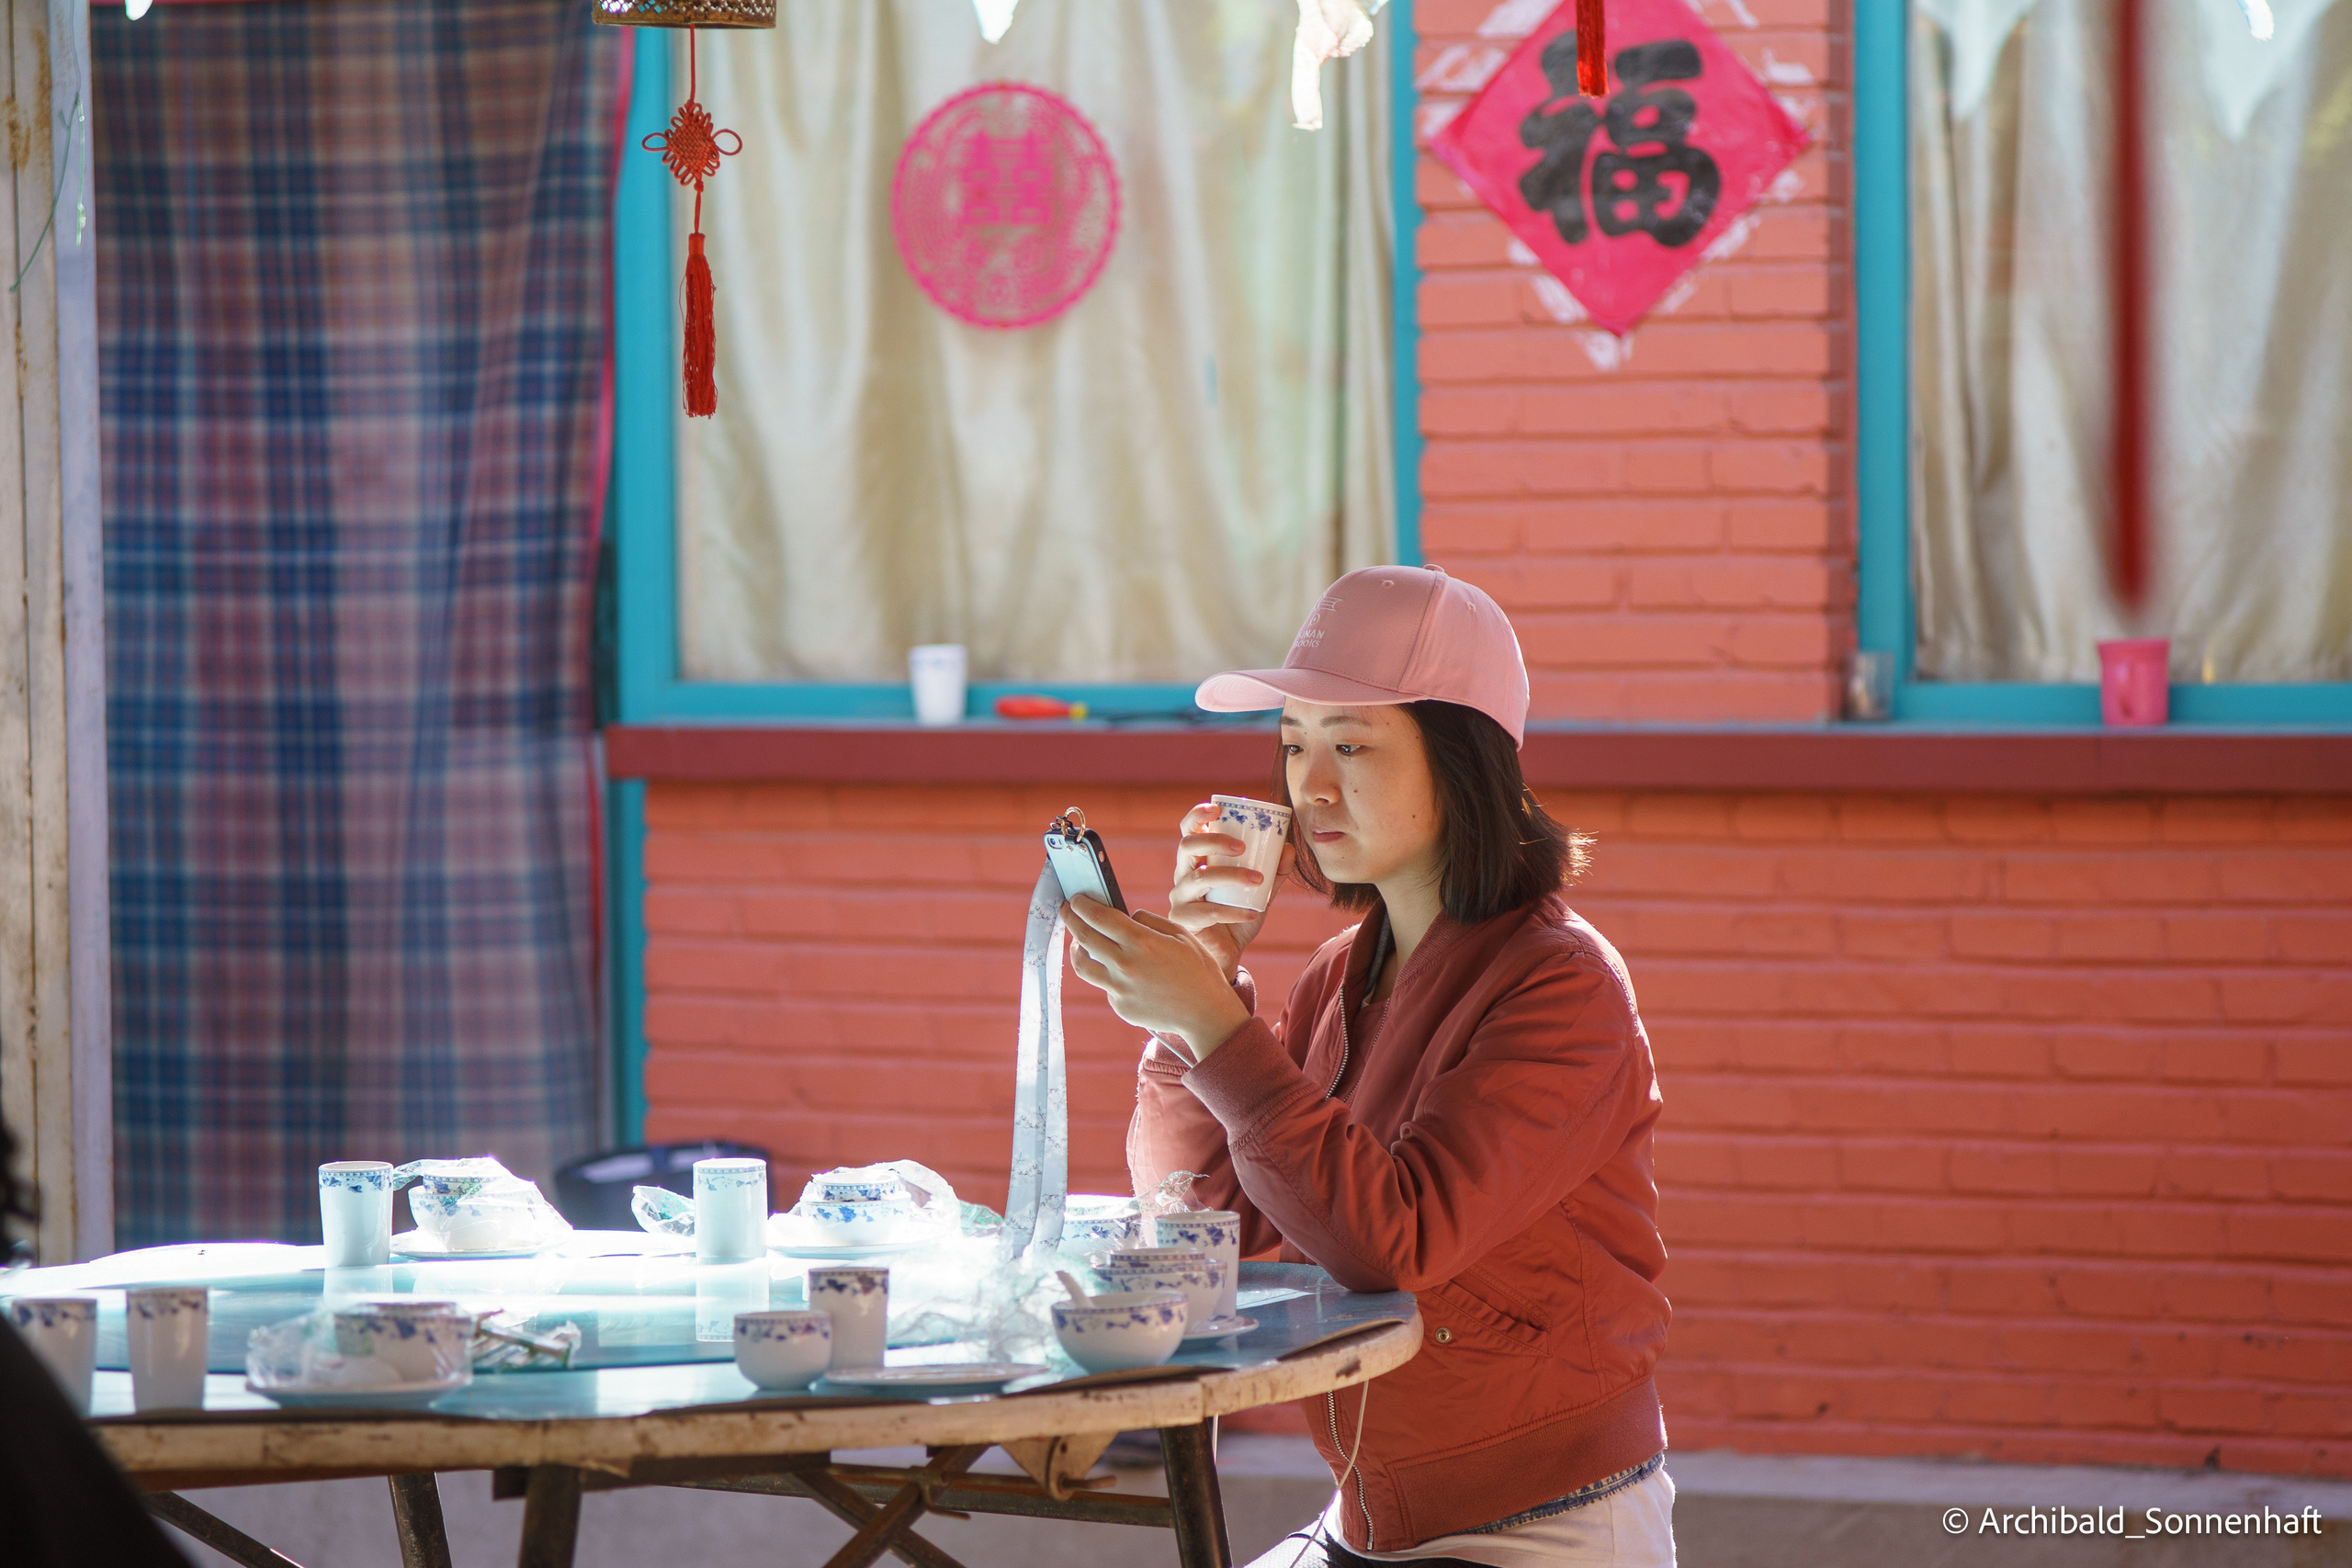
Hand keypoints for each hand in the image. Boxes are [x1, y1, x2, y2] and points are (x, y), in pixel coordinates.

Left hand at [1062, 895, 1251, 1058]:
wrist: (1206, 1013)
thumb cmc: (1197, 970)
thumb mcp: (1180, 933)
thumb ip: (1148, 920)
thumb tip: (1125, 916)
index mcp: (1141, 942)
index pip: (1099, 917)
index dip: (1082, 905)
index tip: (1076, 899)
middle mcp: (1125, 965)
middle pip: (1084, 937)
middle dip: (1071, 918)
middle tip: (1067, 910)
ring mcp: (1119, 989)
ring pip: (1082, 965)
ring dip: (1076, 949)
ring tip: (1079, 942)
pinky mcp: (1120, 1006)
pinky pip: (1104, 985)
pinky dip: (1106, 973)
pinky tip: (1117, 970)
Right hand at [1166, 803, 1292, 980]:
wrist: (1229, 955)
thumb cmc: (1238, 917)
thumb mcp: (1261, 892)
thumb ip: (1274, 872)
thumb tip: (1289, 848)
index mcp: (1198, 861)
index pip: (1189, 830)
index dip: (1197, 815)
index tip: (1217, 808)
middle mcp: (1183, 875)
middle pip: (1186, 847)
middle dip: (1213, 841)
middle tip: (1241, 847)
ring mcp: (1180, 898)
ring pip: (1198, 879)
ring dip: (1230, 875)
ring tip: (1258, 880)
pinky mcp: (1182, 921)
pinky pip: (1207, 912)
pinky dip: (1233, 911)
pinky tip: (1253, 912)